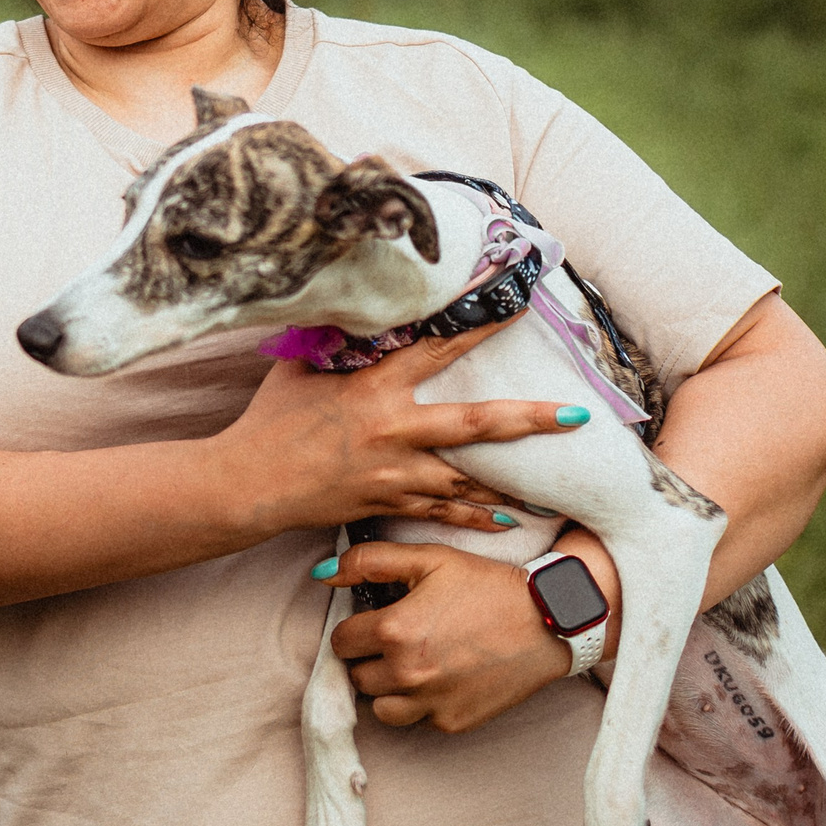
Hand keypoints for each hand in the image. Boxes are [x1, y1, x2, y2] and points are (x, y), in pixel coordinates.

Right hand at [217, 322, 581, 535]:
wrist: (248, 486)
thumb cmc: (269, 423)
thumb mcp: (299, 371)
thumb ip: (333, 346)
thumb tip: (350, 312)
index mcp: (374, 389)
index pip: (437, 350)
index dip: (478, 327)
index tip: (513, 306)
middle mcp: (394, 430)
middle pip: (477, 424)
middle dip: (530, 419)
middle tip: (576, 416)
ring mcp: (395, 473)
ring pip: (467, 478)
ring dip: (511, 482)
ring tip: (554, 487)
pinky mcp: (387, 503)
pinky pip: (442, 512)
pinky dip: (474, 517)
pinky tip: (505, 519)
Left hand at [325, 540, 586, 731]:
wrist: (548, 620)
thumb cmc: (488, 585)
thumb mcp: (429, 559)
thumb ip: (371, 562)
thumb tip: (324, 575)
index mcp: (394, 632)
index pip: (341, 642)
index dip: (355, 628)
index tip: (373, 621)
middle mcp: (407, 675)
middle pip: (356, 677)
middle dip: (369, 658)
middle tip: (396, 640)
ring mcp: (431, 704)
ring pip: (381, 708)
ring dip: (388, 688)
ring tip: (413, 663)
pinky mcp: (454, 723)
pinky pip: (419, 720)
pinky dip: (422, 703)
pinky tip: (443, 676)